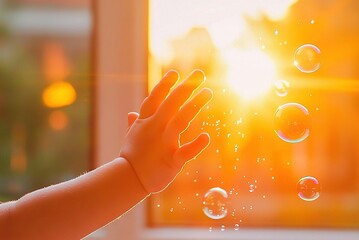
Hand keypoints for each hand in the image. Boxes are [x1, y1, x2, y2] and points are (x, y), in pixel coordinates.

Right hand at [120, 69, 212, 193]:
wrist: (127, 181)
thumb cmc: (131, 158)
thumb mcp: (130, 138)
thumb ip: (133, 124)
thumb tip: (130, 114)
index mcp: (145, 122)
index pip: (154, 99)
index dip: (164, 85)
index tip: (174, 72)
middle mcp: (154, 129)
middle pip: (171, 104)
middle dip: (185, 87)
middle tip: (199, 74)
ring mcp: (163, 144)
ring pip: (180, 120)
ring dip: (194, 105)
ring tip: (207, 92)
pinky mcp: (172, 160)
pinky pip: (185, 152)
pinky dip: (196, 145)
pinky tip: (206, 137)